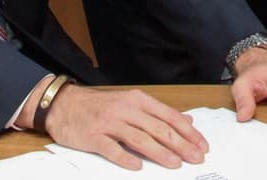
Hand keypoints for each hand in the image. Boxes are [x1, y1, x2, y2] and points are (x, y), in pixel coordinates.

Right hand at [42, 83, 207, 170]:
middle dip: (180, 144)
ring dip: (159, 152)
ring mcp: (109, 122)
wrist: (65, 104)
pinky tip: (137, 167)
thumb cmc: (100, 105)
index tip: (202, 145)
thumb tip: (187, 120)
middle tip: (196, 158)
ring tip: (176, 163)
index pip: (169, 116)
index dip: (187, 132)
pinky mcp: (93, 135)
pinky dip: (125, 158)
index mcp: (138, 100)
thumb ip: (158, 113)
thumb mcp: (131, 102)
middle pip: (158, 128)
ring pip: (139, 138)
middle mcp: (126, 109)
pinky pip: (111, 148)